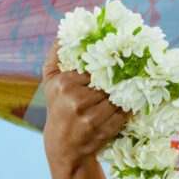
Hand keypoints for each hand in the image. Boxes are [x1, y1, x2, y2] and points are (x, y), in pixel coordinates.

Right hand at [41, 37, 128, 171]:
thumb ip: (57, 55)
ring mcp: (90, 116)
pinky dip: (128, 107)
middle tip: (127, 73)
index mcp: (63, 83)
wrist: (63, 146)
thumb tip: (64, 32)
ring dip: (124, 93)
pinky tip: (126, 104)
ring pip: (118, 95)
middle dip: (117, 78)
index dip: (106, 64)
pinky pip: (124, 111)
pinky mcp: (103, 129)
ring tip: (126, 90)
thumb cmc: (58, 107)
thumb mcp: (51, 80)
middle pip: (108, 80)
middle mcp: (75, 99)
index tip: (116, 59)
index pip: (94, 66)